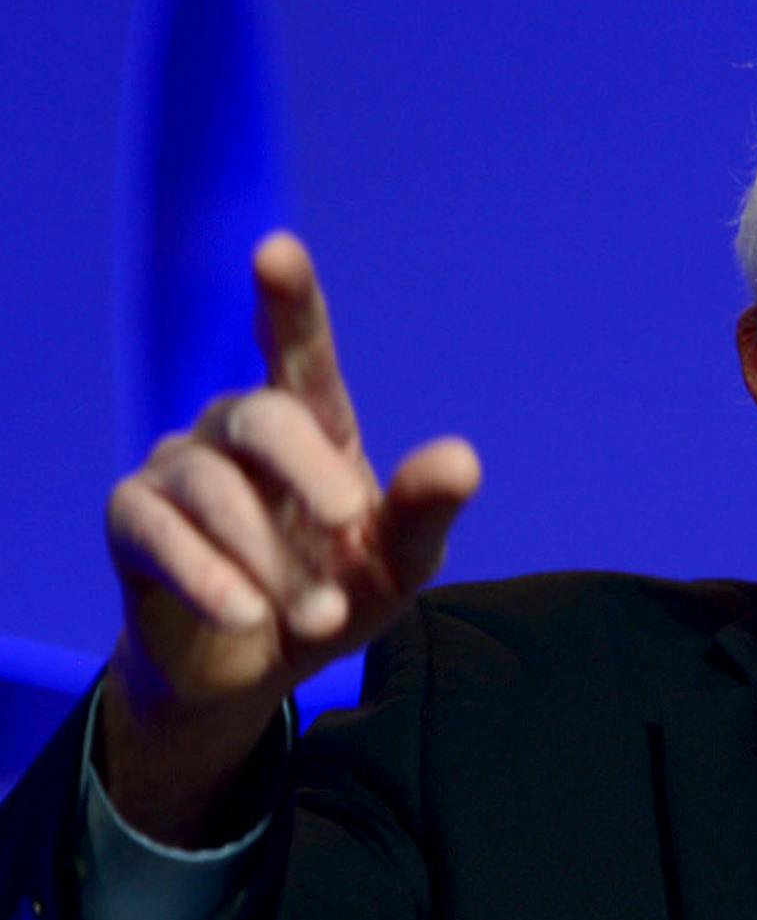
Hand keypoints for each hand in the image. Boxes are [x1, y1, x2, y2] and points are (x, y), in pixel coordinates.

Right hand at [101, 232, 480, 840]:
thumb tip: (462, 459)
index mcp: (312, 424)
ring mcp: (177, 467)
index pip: (299, 349)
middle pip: (264, 417)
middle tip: (349, 523)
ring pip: (216, 489)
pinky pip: (160, 532)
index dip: (288, 299)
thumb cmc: (333, 594)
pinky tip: (248, 614)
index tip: (276, 249)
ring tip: (317, 616)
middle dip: (310, 471)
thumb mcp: (395, 566)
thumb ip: (424, 514)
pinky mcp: (131, 519)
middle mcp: (237, 428)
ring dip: (271, 559)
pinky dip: (210, 577)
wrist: (253, 670)